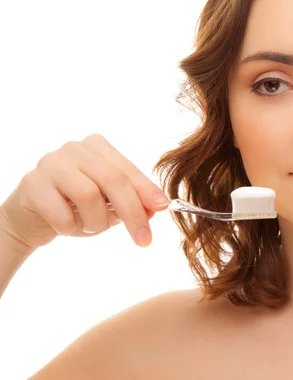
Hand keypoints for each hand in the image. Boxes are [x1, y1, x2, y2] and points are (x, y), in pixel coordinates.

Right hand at [0, 134, 169, 251]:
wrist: (32, 217)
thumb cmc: (76, 208)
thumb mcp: (110, 205)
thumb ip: (133, 203)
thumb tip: (156, 208)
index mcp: (99, 148)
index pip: (128, 170)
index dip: (147, 191)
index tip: (164, 208)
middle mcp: (75, 149)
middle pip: (113, 179)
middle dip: (132, 212)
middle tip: (143, 239)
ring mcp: (51, 163)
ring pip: (88, 195)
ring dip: (97, 222)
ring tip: (91, 228)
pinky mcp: (32, 183)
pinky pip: (61, 212)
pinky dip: (70, 227)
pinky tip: (66, 227)